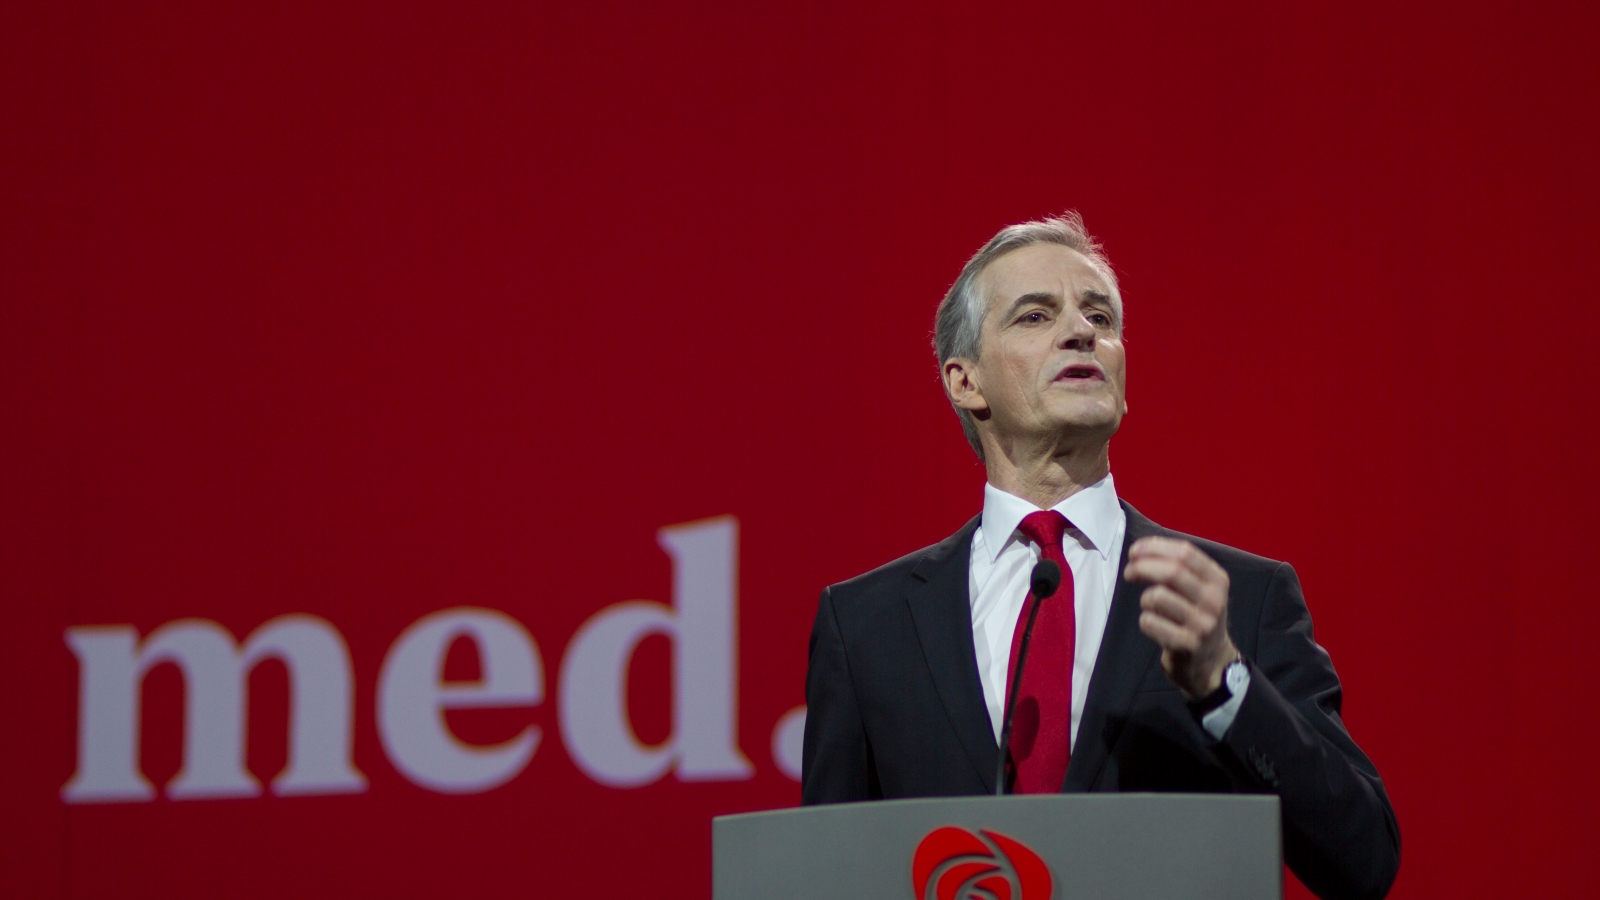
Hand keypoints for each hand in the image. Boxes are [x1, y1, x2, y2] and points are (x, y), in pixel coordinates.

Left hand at [1123, 536, 1238, 698]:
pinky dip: (1145, 620)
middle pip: (1172, 571)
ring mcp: (1202, 624)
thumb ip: (1179, 567)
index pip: (1185, 553)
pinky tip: (1154, 625)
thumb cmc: (1195, 615)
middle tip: (1129, 572)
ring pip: (1157, 596)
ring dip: (1145, 598)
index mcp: (1217, 580)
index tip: (1135, 551)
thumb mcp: (1199, 588)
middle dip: (1142, 567)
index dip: (1155, 548)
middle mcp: (1214, 600)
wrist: (1211, 660)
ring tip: (1150, 607)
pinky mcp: (1188, 644)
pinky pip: (1150, 622)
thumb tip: (1142, 549)